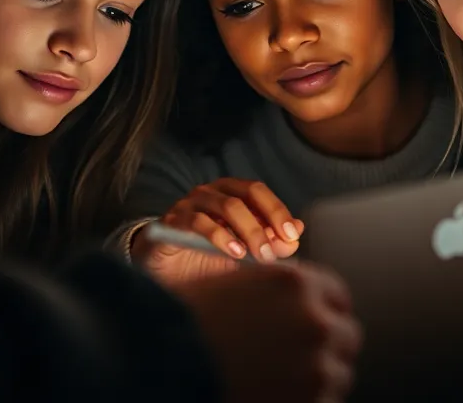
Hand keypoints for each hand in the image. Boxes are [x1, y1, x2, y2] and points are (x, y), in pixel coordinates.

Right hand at [163, 178, 303, 260]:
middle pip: (243, 196)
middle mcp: (209, 193)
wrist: (165, 271)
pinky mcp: (172, 222)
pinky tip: (233, 252)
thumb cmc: (205, 257)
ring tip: (256, 254)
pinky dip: (220, 236)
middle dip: (264, 223)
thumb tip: (297, 233)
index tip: (292, 234)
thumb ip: (270, 242)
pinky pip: (198, 222)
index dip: (277, 210)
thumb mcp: (243, 253)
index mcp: (228, 193)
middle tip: (274, 251)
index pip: (257, 191)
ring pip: (224, 206)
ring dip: (247, 230)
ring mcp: (189, 205)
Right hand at [174, 263, 361, 402]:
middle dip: (326, 346)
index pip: (335, 294)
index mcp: (295, 282)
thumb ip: (271, 295)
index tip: (314, 322)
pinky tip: (275, 396)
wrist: (164, 363)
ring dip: (316, 378)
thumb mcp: (232, 289)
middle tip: (299, 359)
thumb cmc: (183, 325)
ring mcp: (318, 364)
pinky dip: (306, 400)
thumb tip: (290, 311)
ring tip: (279, 383)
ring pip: (338, 374)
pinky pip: (325, 402)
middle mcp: (314, 319)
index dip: (323, 309)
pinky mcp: (313, 400)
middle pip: (346, 334)